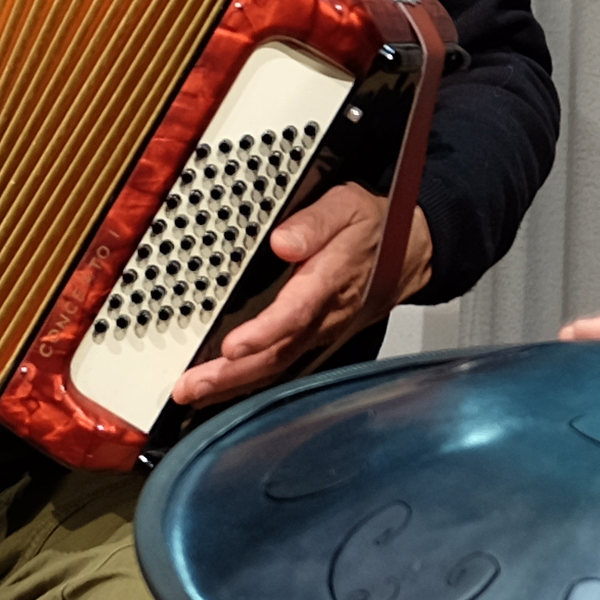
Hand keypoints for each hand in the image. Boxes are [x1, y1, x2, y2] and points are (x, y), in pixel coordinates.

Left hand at [177, 184, 435, 409]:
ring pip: (276, 367)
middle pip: (277, 354)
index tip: (232, 346)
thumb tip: (284, 241)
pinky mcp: (313, 342)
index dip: (263, 333)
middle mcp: (323, 316)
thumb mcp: (347, 207)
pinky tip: (219, 390)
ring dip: (233, 384)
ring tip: (193, 393)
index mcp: (328, 280)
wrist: (408, 254)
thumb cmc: (371, 231)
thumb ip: (315, 222)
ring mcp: (319, 334)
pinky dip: (247, 382)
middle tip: (192, 386)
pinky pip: (279, 368)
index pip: (295, 313)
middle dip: (233, 374)